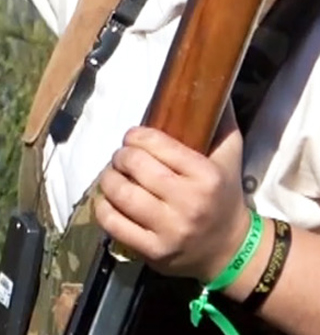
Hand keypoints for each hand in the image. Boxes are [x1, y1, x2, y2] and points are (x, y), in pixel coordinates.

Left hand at [95, 118, 252, 281]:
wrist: (231, 250)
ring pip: (117, 192)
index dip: (135, 136)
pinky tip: (111, 201)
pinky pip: (111, 223)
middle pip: (131, 165)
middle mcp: (188, 203)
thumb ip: (220, 121)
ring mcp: (169, 230)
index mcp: (206, 176)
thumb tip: (209, 83)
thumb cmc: (223, 196)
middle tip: (124, 159)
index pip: (153, 143)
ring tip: (115, 177)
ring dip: (108, 179)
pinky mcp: (152, 252)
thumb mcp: (229, 157)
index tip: (135, 139)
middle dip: (120, 156)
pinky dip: (103, 207)